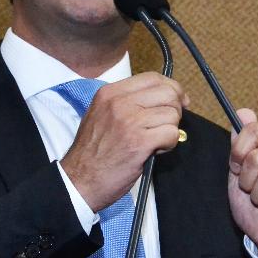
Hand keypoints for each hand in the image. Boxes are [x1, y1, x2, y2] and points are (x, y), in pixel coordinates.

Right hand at [60, 72, 188, 211]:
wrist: (79, 180)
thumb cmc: (93, 152)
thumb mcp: (101, 115)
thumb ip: (127, 102)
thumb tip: (162, 97)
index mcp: (110, 93)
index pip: (152, 78)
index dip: (171, 87)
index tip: (178, 99)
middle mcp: (119, 103)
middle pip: (167, 93)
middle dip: (175, 109)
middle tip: (168, 124)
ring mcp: (129, 121)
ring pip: (172, 114)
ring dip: (170, 129)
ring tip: (156, 140)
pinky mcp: (139, 142)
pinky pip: (172, 134)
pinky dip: (169, 143)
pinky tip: (156, 150)